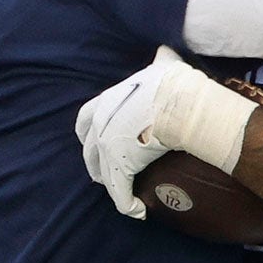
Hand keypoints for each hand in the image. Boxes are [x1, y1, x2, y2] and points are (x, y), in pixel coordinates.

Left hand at [75, 47, 192, 219]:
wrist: (176, 102)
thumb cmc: (171, 83)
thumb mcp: (161, 66)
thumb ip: (159, 61)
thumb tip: (166, 51)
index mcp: (106, 100)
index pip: (85, 118)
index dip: (88, 132)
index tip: (91, 140)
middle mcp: (101, 123)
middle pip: (90, 148)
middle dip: (95, 161)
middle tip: (105, 172)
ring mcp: (108, 146)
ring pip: (104, 172)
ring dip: (111, 184)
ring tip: (123, 193)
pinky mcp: (120, 166)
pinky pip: (120, 191)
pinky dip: (126, 203)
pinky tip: (136, 211)